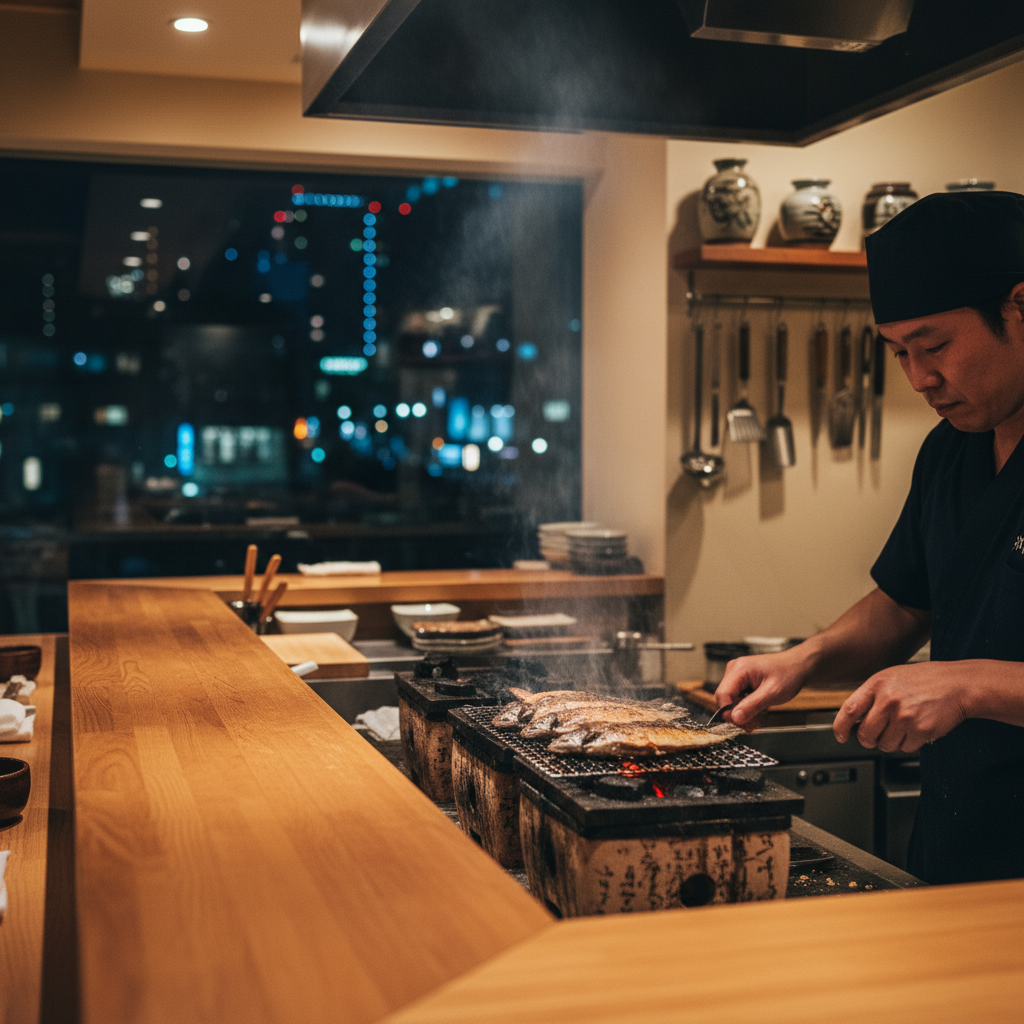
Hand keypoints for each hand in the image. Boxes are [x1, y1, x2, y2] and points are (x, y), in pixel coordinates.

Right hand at [715, 650, 809, 727]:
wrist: (797, 666)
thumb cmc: (788, 675)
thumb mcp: (772, 694)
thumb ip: (751, 706)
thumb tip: (734, 718)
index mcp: (739, 669)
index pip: (722, 695)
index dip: (728, 711)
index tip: (740, 723)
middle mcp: (734, 669)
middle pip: (724, 697)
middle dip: (736, 712)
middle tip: (751, 724)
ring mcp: (736, 673)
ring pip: (730, 699)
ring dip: (741, 710)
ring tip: (758, 715)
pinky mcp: (741, 679)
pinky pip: (736, 696)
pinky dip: (745, 705)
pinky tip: (757, 707)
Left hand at [833, 662, 969, 752]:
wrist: (958, 684)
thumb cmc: (924, 680)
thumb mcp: (891, 678)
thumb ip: (872, 696)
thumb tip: (854, 721)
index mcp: (877, 684)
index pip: (849, 710)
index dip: (841, 727)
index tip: (841, 736)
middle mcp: (888, 700)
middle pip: (866, 735)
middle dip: (869, 740)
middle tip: (877, 735)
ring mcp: (904, 717)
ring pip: (885, 745)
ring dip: (892, 741)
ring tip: (903, 726)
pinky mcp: (921, 731)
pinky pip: (905, 748)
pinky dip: (909, 743)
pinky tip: (916, 728)